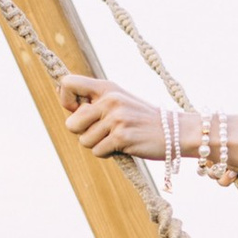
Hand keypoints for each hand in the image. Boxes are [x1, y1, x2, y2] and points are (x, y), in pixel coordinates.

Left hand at [61, 73, 180, 161]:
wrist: (175, 131)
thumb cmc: (142, 119)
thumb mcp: (119, 101)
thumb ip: (94, 101)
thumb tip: (62, 99)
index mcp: (106, 87)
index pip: (67, 84)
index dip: (65, 101)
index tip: (78, 110)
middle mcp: (110, 99)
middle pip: (71, 123)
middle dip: (82, 133)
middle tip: (101, 131)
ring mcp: (116, 118)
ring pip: (84, 141)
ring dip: (97, 145)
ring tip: (115, 138)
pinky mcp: (122, 136)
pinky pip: (98, 151)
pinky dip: (107, 153)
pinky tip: (122, 146)